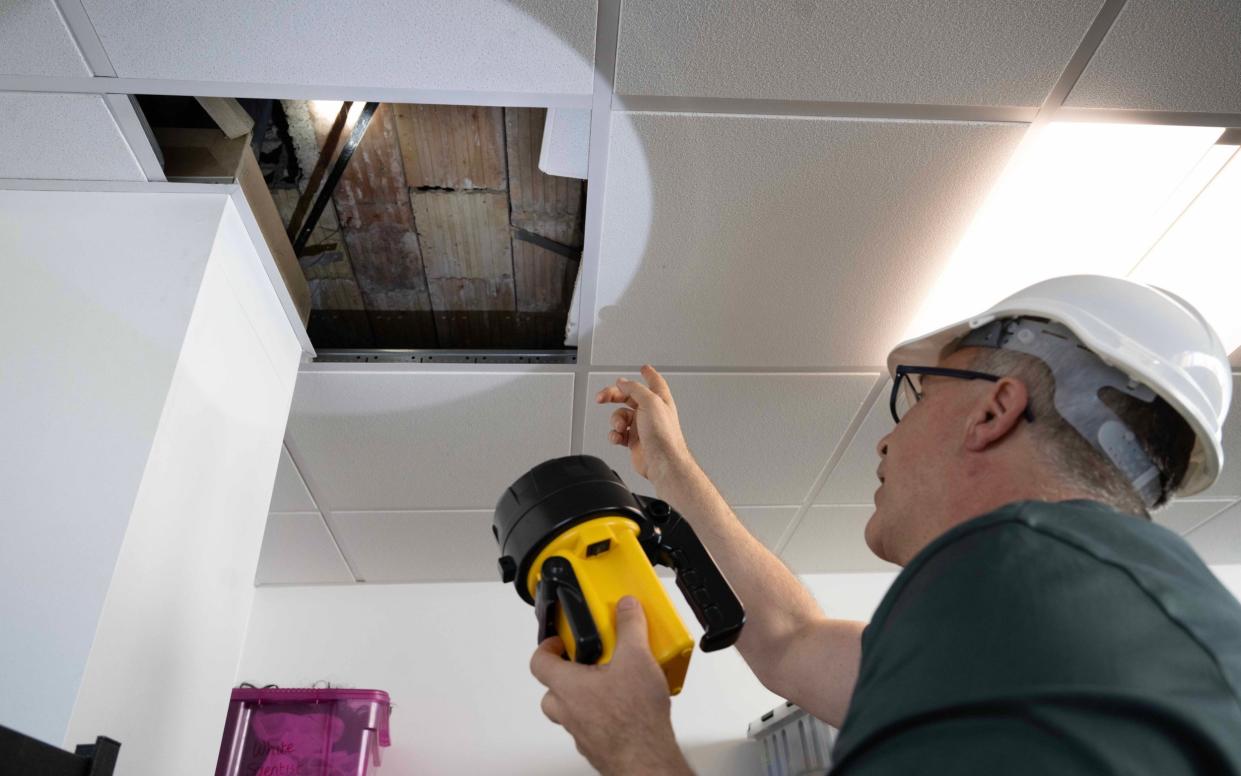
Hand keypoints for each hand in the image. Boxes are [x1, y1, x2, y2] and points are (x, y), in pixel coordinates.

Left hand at [529, 596, 693, 775]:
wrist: (645, 759)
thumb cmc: (634, 719)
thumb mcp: (637, 658)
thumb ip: (630, 627)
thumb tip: (626, 607)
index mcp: (568, 686)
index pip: (539, 662)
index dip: (546, 647)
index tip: (559, 640)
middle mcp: (568, 711)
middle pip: (551, 690)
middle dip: (565, 674)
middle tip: (585, 662)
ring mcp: (581, 731)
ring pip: (570, 711)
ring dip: (584, 697)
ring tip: (611, 684)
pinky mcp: (597, 746)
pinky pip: (590, 726)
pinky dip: (602, 716)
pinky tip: (626, 709)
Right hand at [595, 365, 693, 485]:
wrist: (662, 462)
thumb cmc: (664, 435)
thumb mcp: (650, 402)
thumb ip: (635, 389)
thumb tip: (623, 382)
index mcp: (659, 400)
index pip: (654, 382)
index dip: (648, 374)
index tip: (643, 368)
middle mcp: (651, 412)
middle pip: (628, 397)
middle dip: (613, 395)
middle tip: (601, 397)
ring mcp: (642, 427)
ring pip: (620, 416)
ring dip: (615, 420)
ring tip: (620, 427)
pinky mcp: (634, 441)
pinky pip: (618, 433)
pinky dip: (614, 435)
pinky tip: (618, 437)